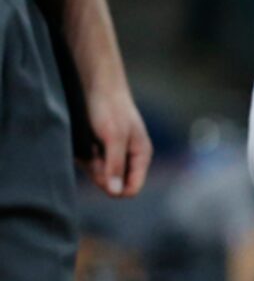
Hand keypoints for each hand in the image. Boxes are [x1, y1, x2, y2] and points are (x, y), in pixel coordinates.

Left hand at [82, 77, 151, 196]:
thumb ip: (116, 165)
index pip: (132, 187)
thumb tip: (116, 193)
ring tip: (90, 143)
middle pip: (114, 184)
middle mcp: (129, 158)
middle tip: (94, 152)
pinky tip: (86, 143)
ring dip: (91, 165)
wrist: (98, 86)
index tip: (101, 171)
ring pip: (100, 175)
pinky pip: (92, 165)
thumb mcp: (114, 137)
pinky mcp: (101, 150)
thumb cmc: (110, 109)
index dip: (116, 188)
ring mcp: (114, 155)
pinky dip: (86, 159)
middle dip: (100, 174)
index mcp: (141, 156)